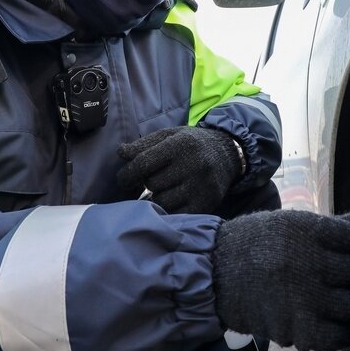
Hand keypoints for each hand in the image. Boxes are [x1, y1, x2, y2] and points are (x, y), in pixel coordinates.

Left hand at [117, 126, 242, 213]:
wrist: (228, 154)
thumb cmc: (191, 144)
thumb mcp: (169, 136)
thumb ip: (144, 144)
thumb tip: (121, 153)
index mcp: (180, 144)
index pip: (143, 163)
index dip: (128, 174)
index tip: (124, 179)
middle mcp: (193, 164)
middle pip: (152, 184)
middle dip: (147, 183)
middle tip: (153, 180)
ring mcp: (201, 186)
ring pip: (162, 201)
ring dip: (157, 197)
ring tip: (165, 189)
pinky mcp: (207, 203)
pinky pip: (177, 214)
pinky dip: (169, 210)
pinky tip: (172, 201)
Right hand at [210, 208, 349, 350]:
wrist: (213, 275)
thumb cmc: (257, 245)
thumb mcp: (292, 224)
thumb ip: (333, 226)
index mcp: (307, 231)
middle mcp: (307, 264)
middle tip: (349, 278)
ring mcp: (303, 299)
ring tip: (340, 299)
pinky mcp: (296, 330)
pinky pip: (337, 337)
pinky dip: (340, 332)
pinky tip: (333, 321)